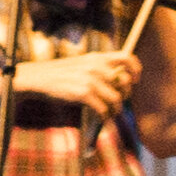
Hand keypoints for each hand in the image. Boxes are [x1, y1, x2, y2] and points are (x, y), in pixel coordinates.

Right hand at [23, 51, 140, 116]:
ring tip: (110, 113)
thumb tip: (120, 81)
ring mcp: (91, 80)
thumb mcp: (83, 64)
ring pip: (116, 99)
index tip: (134, 80)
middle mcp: (97, 67)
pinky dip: (105, 117)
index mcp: (98, 58)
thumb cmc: (62, 74)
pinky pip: (103, 109)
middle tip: (118, 101)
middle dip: (125, 95)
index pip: (127, 58)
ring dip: (116, 109)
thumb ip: (100, 68)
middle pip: (125, 83)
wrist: (39, 78)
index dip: (135, 70)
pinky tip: (101, 118)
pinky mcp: (83, 94)